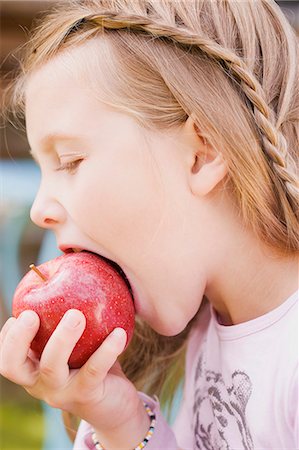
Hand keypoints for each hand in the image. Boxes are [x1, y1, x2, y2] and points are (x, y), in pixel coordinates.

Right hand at [0, 309, 146, 436]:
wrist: (116, 405)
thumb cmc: (91, 362)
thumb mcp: (76, 343)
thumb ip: (68, 317)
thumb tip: (74, 271)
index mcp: (32, 369)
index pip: (7, 357)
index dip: (7, 337)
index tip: (21, 312)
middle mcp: (40, 383)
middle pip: (14, 366)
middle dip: (18, 339)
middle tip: (31, 314)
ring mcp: (61, 392)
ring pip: (51, 366)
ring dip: (62, 338)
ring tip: (76, 315)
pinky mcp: (87, 395)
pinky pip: (93, 370)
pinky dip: (106, 350)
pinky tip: (119, 332)